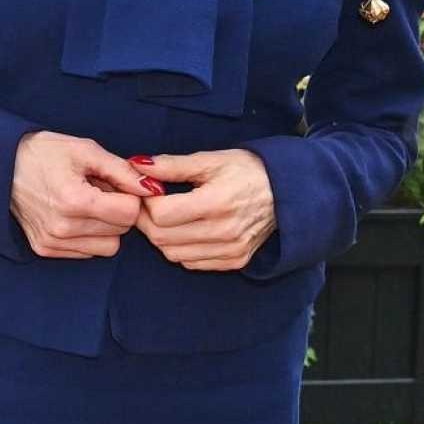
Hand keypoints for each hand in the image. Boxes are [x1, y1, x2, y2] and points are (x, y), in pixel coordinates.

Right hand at [10, 131, 153, 258]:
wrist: (0, 166)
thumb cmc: (43, 153)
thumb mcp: (85, 151)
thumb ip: (122, 171)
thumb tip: (152, 189)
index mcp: (74, 200)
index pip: (129, 213)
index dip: (130, 195)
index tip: (117, 183)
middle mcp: (63, 228)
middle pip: (121, 231)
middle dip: (118, 210)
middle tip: (99, 190)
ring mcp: (53, 242)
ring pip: (108, 247)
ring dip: (105, 227)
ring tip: (87, 203)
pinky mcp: (45, 250)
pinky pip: (87, 252)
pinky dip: (89, 236)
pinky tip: (74, 215)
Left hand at [132, 149, 275, 270]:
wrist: (286, 191)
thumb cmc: (248, 170)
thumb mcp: (211, 160)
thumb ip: (171, 165)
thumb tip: (137, 164)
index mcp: (216, 202)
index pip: (161, 214)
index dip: (146, 203)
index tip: (148, 192)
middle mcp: (224, 231)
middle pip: (162, 238)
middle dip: (147, 221)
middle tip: (149, 206)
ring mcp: (230, 250)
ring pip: (173, 255)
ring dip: (162, 237)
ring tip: (168, 217)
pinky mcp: (234, 261)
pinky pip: (192, 263)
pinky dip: (181, 250)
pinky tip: (186, 231)